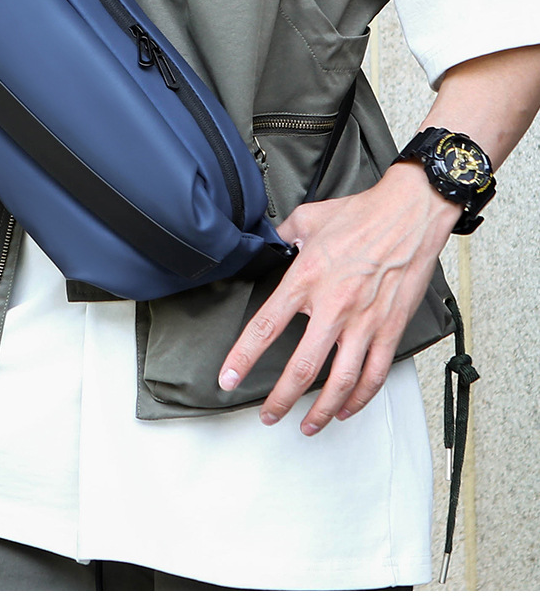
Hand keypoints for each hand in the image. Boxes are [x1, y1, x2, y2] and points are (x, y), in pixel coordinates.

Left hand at [218, 162, 462, 434]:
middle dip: (280, 399)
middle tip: (268, 415)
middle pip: (302, 367)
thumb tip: (269, 243)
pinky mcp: (390, 328)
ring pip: (340, 381)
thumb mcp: (308, 218)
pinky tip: (346, 408)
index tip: (228, 378)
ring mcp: (364, 321)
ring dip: (322, 410)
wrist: (409, 213)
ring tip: (307, 425)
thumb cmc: (362, 214)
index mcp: (306, 278)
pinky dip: (360, 398)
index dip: (243, 356)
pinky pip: (375, 374)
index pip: (266, 326)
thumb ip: (284, 235)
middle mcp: (333, 305)